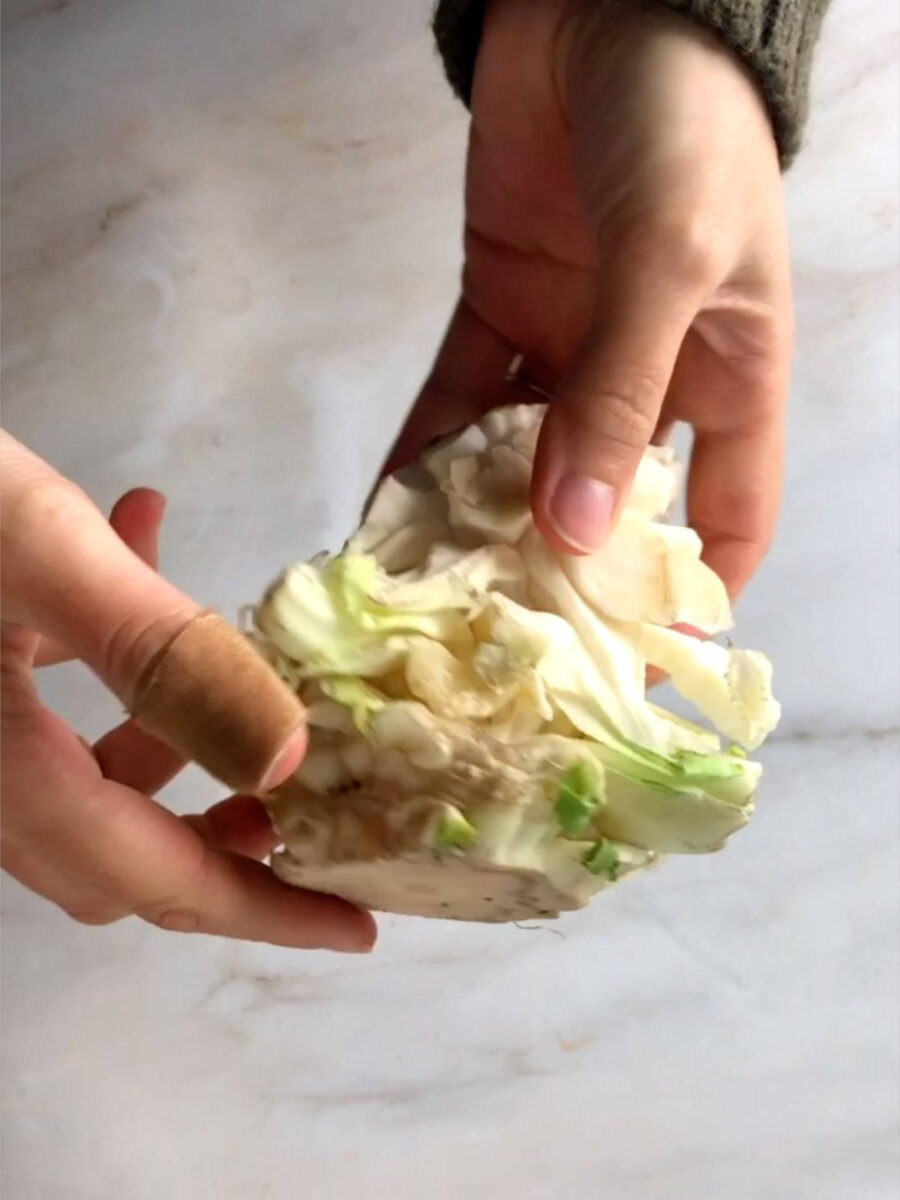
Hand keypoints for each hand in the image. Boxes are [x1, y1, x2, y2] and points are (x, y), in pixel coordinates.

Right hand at [0, 432, 374, 951]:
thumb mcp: (43, 553)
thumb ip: (161, 653)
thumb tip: (283, 755)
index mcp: (4, 778)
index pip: (159, 880)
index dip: (266, 911)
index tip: (354, 928)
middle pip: (127, 855)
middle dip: (227, 841)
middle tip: (309, 811)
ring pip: (90, 792)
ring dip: (172, 750)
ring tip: (229, 669)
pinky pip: (48, 728)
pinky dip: (110, 681)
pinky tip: (138, 546)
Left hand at [389, 0, 791, 597]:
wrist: (600, 5)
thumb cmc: (677, 128)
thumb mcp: (667, 262)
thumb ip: (620, 396)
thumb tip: (574, 532)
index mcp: (727, 384)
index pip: (724, 525)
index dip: (685, 603)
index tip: (628, 671)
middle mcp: (648, 385)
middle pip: (605, 509)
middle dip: (553, 575)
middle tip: (492, 648)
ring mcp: (568, 354)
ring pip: (519, 463)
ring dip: (472, 520)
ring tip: (418, 594)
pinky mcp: (500, 316)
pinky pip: (459, 402)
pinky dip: (424, 452)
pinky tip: (385, 507)